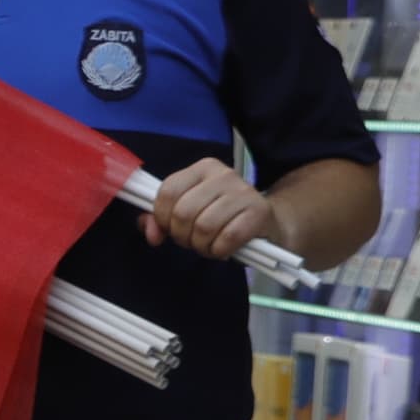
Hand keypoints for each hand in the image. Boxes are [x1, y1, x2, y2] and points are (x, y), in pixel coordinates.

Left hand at [139, 157, 282, 264]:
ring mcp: (243, 192)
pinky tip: (223, 249)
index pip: (168, 191)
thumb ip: (162, 219)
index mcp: (203, 168)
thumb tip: (151, 233)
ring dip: (201, 246)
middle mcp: (223, 175)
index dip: (162, 217)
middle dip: (182, 235)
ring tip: (208, 245)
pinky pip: (226, 239)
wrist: (269, 223)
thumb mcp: (191, 212)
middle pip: (183, 212)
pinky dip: (219, 251)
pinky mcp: (259, 212)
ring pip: (204, 227)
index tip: (170, 228)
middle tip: (192, 241)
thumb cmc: (223, 217)